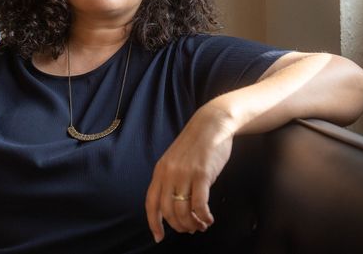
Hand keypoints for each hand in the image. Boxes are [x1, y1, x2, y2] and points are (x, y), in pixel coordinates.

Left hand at [145, 103, 234, 242]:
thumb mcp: (176, 160)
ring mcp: (185, 174)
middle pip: (167, 211)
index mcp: (160, 171)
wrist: (211, 124)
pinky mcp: (202, 175)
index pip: (151, 203)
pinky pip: (199, 204)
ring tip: (201, 225)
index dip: (153, 223)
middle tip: (190, 229)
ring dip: (192, 224)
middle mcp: (169, 174)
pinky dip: (204, 217)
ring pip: (183, 210)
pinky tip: (209, 219)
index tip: (158, 237)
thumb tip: (175, 205)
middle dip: (179, 226)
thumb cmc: (196, 145)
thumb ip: (172, 179)